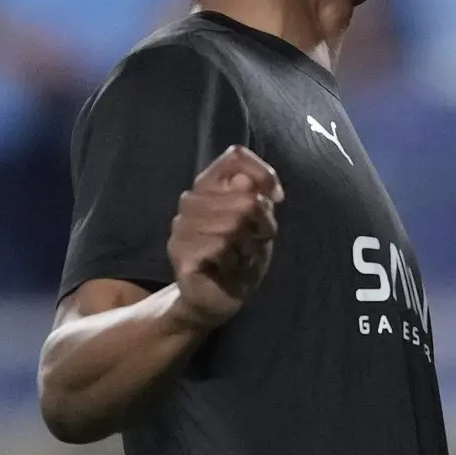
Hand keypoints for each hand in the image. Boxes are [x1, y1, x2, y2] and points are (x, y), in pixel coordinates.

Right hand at [163, 145, 279, 331]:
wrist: (220, 298)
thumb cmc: (241, 256)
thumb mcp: (259, 223)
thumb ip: (257, 197)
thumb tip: (247, 182)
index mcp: (210, 185)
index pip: (235, 156)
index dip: (263, 174)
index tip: (275, 198)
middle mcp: (190, 200)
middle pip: (244, 198)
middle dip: (261, 224)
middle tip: (254, 243)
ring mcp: (181, 226)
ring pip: (232, 223)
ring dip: (248, 246)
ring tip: (240, 257)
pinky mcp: (180, 253)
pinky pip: (220, 246)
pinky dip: (235, 260)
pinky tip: (228, 268)